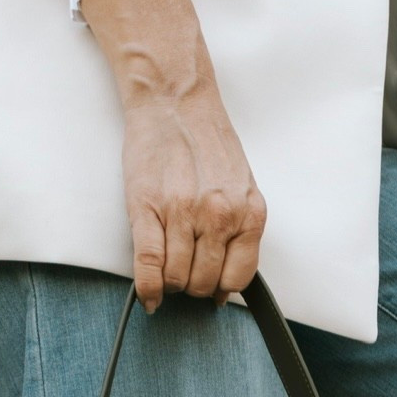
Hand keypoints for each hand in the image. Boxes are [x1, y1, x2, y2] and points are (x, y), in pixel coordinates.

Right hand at [79, 0, 265, 312]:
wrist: (174, 101)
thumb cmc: (206, 142)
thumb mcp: (241, 187)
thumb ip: (240, 231)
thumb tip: (228, 284)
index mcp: (248, 212)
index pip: (238, 277)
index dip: (222, 289)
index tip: (212, 288)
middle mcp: (219, 215)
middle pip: (205, 282)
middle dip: (193, 287)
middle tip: (185, 274)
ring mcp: (183, 213)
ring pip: (177, 279)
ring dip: (170, 284)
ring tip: (167, 267)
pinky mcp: (147, 208)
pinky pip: (148, 265)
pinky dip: (147, 288)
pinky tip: (148, 295)